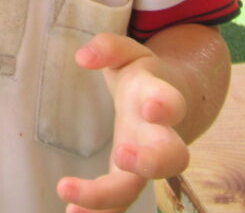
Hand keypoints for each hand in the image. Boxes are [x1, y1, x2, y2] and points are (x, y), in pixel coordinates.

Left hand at [56, 33, 187, 212]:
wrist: (168, 105)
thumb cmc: (143, 77)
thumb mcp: (128, 53)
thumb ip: (108, 48)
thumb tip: (82, 57)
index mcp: (160, 97)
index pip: (170, 102)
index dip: (165, 105)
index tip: (150, 107)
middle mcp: (159, 135)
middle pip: (171, 157)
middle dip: (150, 160)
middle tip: (121, 156)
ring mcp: (144, 162)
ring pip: (139, 187)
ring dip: (110, 197)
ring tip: (74, 203)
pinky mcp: (128, 178)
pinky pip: (118, 201)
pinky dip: (99, 212)